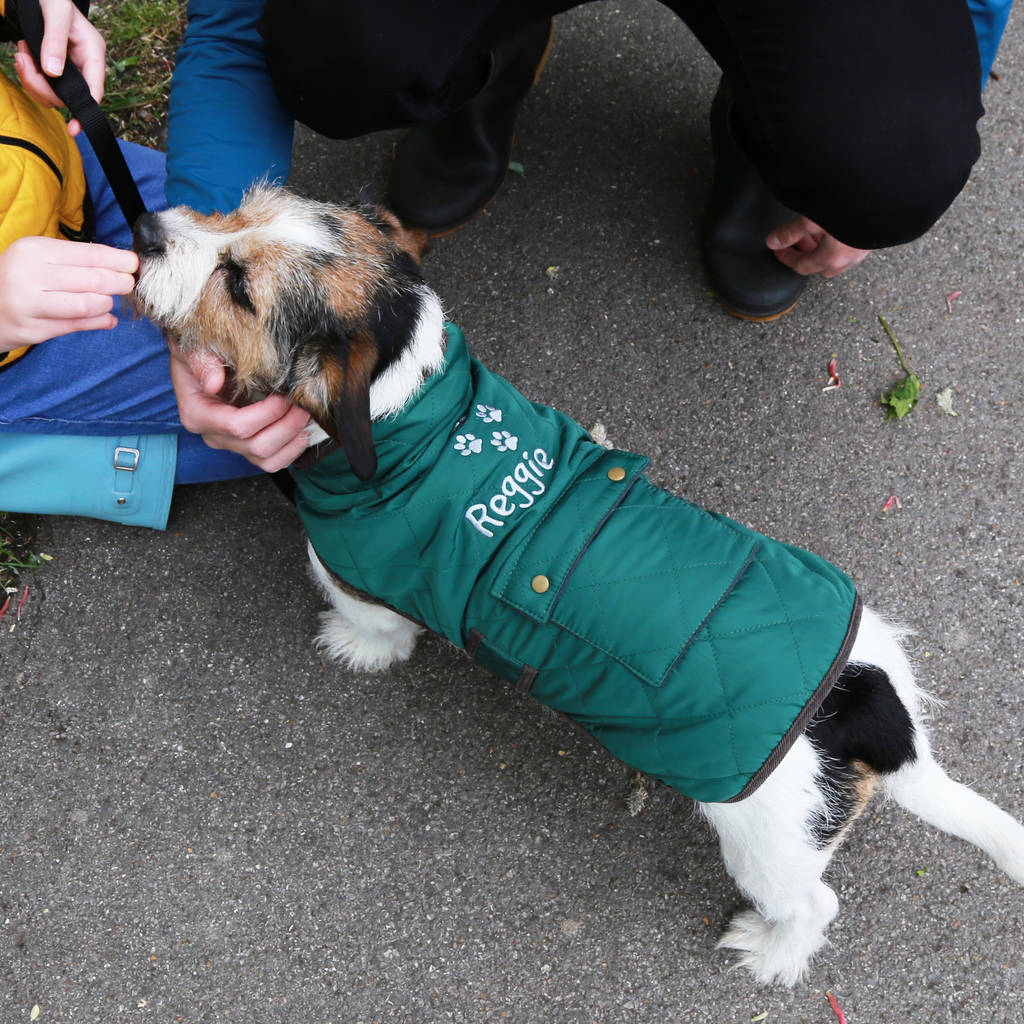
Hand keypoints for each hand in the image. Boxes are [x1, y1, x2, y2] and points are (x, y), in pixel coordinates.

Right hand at [0, 236, 137, 350]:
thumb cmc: (16, 278)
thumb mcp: (37, 258)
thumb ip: (74, 261)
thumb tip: (120, 265)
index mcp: (34, 250)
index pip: (88, 254)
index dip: (118, 260)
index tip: (134, 264)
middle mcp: (30, 275)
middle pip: (93, 280)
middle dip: (118, 282)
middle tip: (129, 284)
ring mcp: (30, 304)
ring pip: (87, 305)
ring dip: (106, 304)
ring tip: (109, 301)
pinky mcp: (33, 329)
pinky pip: (76, 326)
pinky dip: (98, 322)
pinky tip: (108, 319)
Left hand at [13, 0, 105, 136]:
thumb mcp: (55, 12)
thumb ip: (54, 41)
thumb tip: (53, 73)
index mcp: (92, 52)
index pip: (94, 90)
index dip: (85, 111)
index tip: (74, 129)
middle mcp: (83, 65)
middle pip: (67, 96)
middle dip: (40, 84)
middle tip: (23, 62)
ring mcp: (69, 68)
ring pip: (52, 93)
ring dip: (30, 78)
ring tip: (22, 54)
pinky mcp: (54, 69)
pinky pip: (42, 85)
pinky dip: (27, 74)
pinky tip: (24, 55)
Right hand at [169, 344, 314, 472]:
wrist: (205, 358)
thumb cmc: (201, 351)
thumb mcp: (192, 347)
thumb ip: (201, 361)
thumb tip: (213, 382)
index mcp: (197, 414)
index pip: (237, 425)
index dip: (267, 413)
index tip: (284, 395)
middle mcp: (214, 436)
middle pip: (256, 446)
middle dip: (286, 426)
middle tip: (302, 405)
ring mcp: (232, 444)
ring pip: (267, 459)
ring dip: (292, 440)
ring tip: (305, 416)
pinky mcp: (247, 447)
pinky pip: (272, 462)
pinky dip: (291, 451)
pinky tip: (302, 432)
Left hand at [766, 217, 871, 278]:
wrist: (886, 197)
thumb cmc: (851, 208)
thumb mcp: (812, 219)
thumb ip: (791, 232)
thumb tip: (773, 241)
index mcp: (831, 258)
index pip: (801, 266)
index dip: (786, 257)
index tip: (778, 248)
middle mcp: (849, 260)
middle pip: (821, 267)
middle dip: (807, 255)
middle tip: (799, 240)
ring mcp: (863, 251)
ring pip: (838, 259)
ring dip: (825, 250)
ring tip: (818, 232)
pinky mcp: (873, 239)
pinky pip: (852, 248)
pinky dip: (841, 243)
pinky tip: (840, 228)